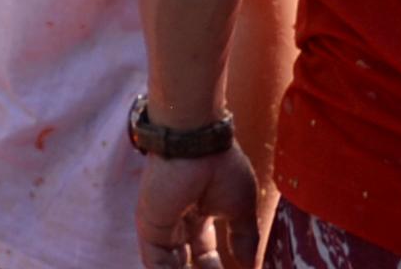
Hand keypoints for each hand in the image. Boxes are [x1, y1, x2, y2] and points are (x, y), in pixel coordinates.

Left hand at [137, 144, 260, 268]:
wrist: (198, 144)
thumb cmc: (221, 168)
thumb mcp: (241, 209)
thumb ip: (244, 238)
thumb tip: (251, 265)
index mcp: (198, 215)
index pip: (204, 253)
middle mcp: (178, 221)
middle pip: (187, 261)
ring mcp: (162, 225)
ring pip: (172, 265)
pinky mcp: (150, 227)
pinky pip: (157, 263)